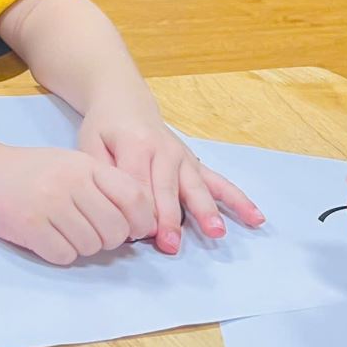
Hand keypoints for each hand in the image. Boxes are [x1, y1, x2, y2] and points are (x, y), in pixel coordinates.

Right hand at [0, 145, 157, 265]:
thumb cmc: (27, 170)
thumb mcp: (70, 164)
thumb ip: (102, 186)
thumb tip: (138, 223)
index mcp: (85, 165)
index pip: (135, 197)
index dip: (141, 220)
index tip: (131, 229)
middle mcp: (70, 182)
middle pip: (116, 230)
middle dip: (108, 240)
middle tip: (90, 234)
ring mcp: (49, 204)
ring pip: (91, 246)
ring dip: (82, 247)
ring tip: (63, 233)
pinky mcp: (29, 225)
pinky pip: (64, 254)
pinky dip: (59, 253)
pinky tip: (46, 239)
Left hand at [78, 99, 263, 253]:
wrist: (124, 101)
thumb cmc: (104, 128)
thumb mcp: (90, 145)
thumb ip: (102, 174)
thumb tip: (115, 207)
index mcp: (135, 145)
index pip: (137, 185)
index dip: (135, 211)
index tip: (134, 235)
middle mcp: (164, 150)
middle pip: (167, 189)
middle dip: (169, 219)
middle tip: (171, 245)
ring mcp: (183, 157)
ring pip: (196, 187)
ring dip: (205, 211)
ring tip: (216, 232)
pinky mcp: (195, 163)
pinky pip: (219, 182)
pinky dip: (238, 200)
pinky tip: (256, 218)